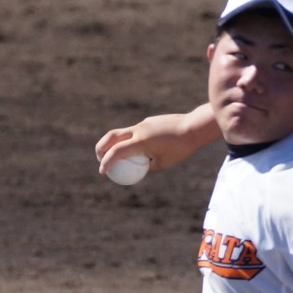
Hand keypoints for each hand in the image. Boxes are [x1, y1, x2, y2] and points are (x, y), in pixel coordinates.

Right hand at [95, 107, 220, 176]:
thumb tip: (138, 171)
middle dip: (101, 147)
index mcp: (140, 142)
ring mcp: (143, 124)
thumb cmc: (180, 149)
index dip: (106, 162)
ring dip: (114, 142)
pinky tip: (137, 148)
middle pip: (111, 136)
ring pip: (122, 132)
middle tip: (100, 158)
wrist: (192, 128)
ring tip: (114, 154)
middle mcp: (138, 130)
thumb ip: (148, 166)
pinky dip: (129, 140)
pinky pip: (134, 131)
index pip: (116, 152)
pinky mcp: (148, 121)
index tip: (102, 171)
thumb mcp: (163, 163)